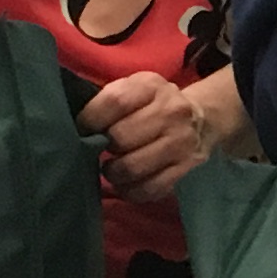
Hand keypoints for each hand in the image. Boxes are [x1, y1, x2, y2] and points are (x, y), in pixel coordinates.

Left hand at [80, 68, 240, 200]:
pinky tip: (126, 184)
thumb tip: (75, 129)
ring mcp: (181, 142)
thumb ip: (107, 101)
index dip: (91, 120)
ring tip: (112, 169)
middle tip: (101, 151)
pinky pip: (150, 188)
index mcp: (151, 85)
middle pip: (121, 137)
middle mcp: (171, 111)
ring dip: (114, 173)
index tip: (83, 130)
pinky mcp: (186, 168)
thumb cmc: (153, 104)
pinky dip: (131, 191)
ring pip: (133, 167)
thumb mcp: (134, 88)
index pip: (115, 101)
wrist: (201, 118)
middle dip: (104, 149)